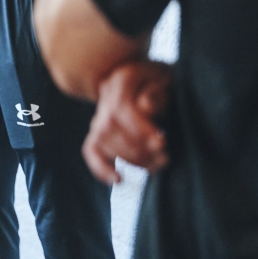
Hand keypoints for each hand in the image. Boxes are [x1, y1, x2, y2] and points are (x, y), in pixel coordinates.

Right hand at [81, 60, 171, 183]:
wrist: (152, 81)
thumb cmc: (163, 82)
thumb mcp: (167, 80)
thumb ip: (157, 92)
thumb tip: (145, 107)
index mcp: (122, 78)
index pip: (122, 108)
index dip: (140, 129)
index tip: (161, 144)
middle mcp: (105, 95)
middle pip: (111, 127)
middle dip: (138, 148)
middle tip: (164, 159)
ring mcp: (99, 114)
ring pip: (102, 140)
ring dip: (130, 159)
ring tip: (155, 165)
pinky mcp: (98, 131)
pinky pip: (90, 150)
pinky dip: (100, 168)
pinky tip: (118, 179)